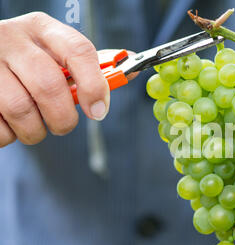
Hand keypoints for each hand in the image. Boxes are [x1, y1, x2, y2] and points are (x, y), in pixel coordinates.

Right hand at [0, 12, 109, 147]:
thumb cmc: (30, 63)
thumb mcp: (55, 54)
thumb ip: (88, 67)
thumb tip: (131, 74)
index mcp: (42, 29)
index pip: (79, 51)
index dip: (95, 85)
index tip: (99, 111)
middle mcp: (11, 39)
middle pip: (49, 85)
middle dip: (63, 118)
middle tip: (63, 124)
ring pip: (21, 109)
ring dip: (35, 130)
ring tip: (34, 126)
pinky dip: (8, 135)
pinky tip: (9, 123)